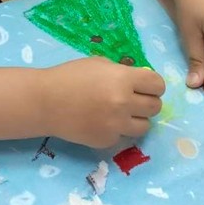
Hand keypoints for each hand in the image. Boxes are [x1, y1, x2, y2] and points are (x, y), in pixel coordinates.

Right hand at [38, 57, 165, 146]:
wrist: (45, 102)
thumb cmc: (70, 77)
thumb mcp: (99, 64)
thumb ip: (123, 72)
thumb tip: (141, 82)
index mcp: (123, 79)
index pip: (158, 84)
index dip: (154, 85)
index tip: (147, 86)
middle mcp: (124, 103)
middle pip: (155, 107)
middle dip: (148, 101)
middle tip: (135, 99)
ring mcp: (116, 124)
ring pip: (145, 126)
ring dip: (137, 118)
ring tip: (122, 113)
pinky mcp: (107, 140)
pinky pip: (123, 136)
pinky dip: (118, 129)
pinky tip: (103, 121)